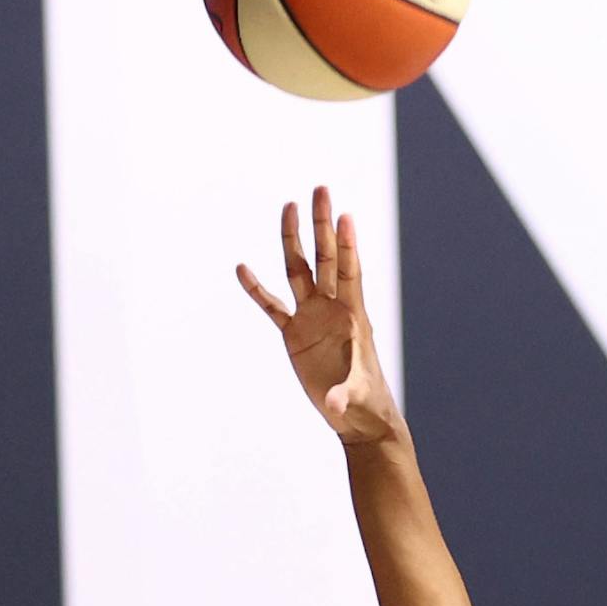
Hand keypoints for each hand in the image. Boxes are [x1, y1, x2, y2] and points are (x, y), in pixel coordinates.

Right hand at [237, 186, 403, 447]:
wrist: (356, 416)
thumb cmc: (363, 403)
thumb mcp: (354, 396)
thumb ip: (342, 394)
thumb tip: (333, 403)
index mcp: (352, 316)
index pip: (349, 271)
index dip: (347, 244)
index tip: (344, 214)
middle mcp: (331, 309)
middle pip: (324, 258)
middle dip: (321, 226)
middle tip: (321, 190)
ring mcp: (311, 318)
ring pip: (298, 271)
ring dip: (294, 240)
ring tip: (289, 206)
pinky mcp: (294, 335)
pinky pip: (272, 306)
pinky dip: (257, 289)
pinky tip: (243, 268)